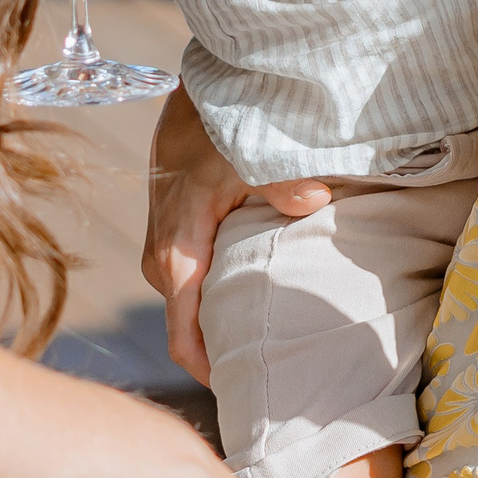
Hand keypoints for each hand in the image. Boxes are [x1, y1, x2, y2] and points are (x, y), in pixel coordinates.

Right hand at [142, 87, 327, 384]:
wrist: (199, 83)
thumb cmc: (220, 121)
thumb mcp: (250, 148)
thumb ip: (281, 181)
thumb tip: (312, 201)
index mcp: (178, 249)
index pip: (183, 334)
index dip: (210, 369)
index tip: (242, 393)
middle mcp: (164, 253)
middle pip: (189, 320)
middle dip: (221, 345)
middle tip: (267, 364)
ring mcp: (167, 240)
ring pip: (191, 295)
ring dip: (221, 312)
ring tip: (266, 331)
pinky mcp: (177, 225)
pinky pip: (192, 273)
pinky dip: (219, 284)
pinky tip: (254, 284)